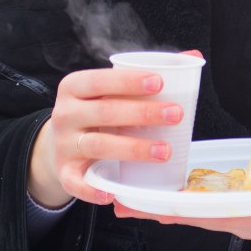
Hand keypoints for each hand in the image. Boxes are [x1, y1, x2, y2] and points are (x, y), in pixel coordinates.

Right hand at [27, 65, 184, 207]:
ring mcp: (64, 145)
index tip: (159, 82)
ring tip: (165, 151)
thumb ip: (145, 74)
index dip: (128, 81)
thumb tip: (193, 57)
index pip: (100, 80)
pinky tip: (112, 193)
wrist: (58, 144)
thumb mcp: (110, 90)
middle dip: (143, 113)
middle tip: (175, 114)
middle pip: (106, 112)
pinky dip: (92, 189)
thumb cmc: (95, 111)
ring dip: (133, 149)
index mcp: (75, 87)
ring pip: (99, 146)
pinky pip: (76, 183)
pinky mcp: (65, 172)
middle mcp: (65, 114)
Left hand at [114, 180, 250, 250]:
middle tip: (117, 201)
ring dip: (160, 203)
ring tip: (126, 196)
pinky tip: (162, 186)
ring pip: (192, 209)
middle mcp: (240, 218)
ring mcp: (238, 213)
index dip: (179, 210)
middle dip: (155, 207)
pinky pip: (203, 202)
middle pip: (190, 213)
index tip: (148, 207)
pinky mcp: (240, 205)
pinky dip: (180, 195)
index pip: (212, 215)